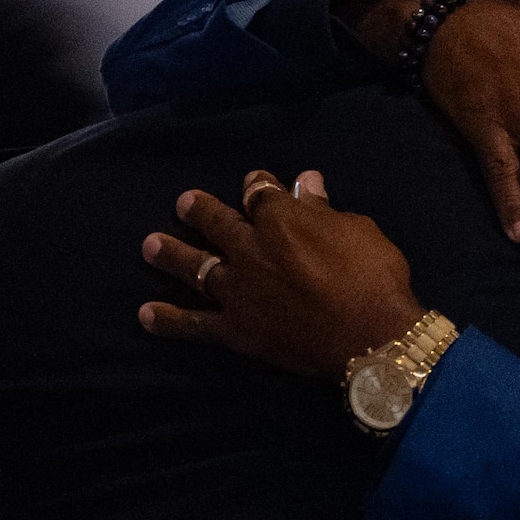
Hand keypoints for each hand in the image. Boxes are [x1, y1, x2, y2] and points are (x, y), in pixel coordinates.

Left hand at [138, 171, 425, 377]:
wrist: (372, 337)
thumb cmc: (374, 278)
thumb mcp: (358, 230)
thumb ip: (324, 209)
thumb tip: (307, 182)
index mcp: (280, 219)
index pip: (260, 193)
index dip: (256, 185)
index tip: (254, 183)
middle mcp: (249, 249)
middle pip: (217, 223)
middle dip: (199, 211)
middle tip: (184, 203)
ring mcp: (238, 291)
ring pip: (196, 267)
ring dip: (171, 255)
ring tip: (150, 245)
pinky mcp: (236, 330)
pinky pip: (195, 324)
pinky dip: (169, 320)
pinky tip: (146, 314)